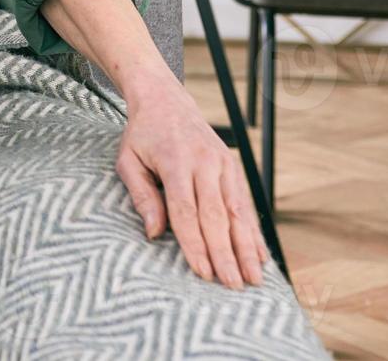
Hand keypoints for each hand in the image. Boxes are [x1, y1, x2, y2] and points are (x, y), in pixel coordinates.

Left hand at [116, 77, 268, 288]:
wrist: (165, 100)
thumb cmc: (141, 136)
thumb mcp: (128, 160)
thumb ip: (141, 196)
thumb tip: (155, 234)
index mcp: (175, 161)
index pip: (186, 211)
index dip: (195, 244)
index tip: (202, 272)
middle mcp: (204, 163)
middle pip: (216, 216)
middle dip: (225, 254)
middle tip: (233, 286)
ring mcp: (222, 163)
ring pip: (237, 211)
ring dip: (246, 248)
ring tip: (253, 279)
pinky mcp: (233, 166)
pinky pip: (244, 202)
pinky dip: (252, 230)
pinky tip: (259, 254)